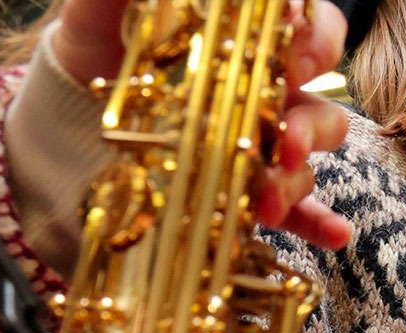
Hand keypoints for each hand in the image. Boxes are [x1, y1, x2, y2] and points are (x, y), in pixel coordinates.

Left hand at [52, 0, 351, 248]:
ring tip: (267, 198)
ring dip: (295, 179)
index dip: (319, 41)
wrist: (70, 110)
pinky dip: (319, 224)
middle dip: (309, 128)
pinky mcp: (247, 193)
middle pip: (319, 107)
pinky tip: (335, 236)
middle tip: (284, 143)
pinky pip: (296, 211)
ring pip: (305, 161)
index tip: (300, 59)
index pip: (312, 29)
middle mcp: (268, 95)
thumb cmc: (96, 47)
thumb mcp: (104, 10)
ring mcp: (260, 148)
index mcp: (250, 44)